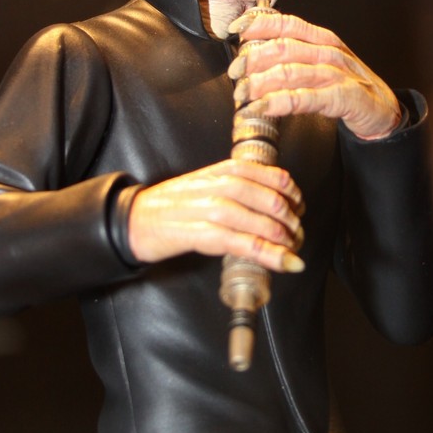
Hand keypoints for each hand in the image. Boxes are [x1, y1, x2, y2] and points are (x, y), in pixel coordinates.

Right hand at [127, 159, 304, 270]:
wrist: (133, 220)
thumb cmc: (172, 206)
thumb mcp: (206, 186)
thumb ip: (235, 187)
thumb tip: (271, 203)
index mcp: (220, 170)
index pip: (266, 173)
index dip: (290, 191)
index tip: (299, 205)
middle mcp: (216, 185)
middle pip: (265, 196)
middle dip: (289, 217)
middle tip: (298, 232)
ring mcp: (206, 208)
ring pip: (255, 219)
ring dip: (280, 236)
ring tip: (293, 248)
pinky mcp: (198, 233)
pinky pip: (240, 242)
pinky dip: (266, 253)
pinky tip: (283, 262)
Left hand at [227, 10, 400, 140]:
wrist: (383, 110)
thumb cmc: (347, 87)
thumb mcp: (321, 64)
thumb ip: (294, 56)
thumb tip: (254, 53)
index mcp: (321, 39)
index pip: (286, 23)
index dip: (258, 23)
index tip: (235, 28)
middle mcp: (328, 52)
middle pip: (283, 47)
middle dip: (252, 59)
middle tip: (234, 73)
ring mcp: (336, 73)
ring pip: (290, 71)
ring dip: (259, 83)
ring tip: (242, 94)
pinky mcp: (342, 97)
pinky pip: (304, 98)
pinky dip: (278, 103)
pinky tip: (261, 107)